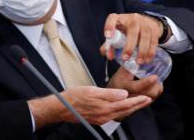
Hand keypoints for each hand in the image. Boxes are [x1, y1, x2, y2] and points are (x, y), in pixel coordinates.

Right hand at [28, 86, 151, 128]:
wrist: (62, 108)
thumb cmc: (74, 96)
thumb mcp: (91, 90)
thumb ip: (109, 93)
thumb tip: (124, 94)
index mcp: (105, 107)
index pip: (126, 103)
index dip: (137, 100)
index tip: (147, 97)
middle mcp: (105, 115)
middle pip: (126, 110)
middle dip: (138, 105)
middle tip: (147, 100)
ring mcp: (102, 118)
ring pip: (121, 114)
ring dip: (131, 108)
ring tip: (138, 103)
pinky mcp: (98, 119)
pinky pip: (114, 115)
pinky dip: (122, 111)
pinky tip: (122, 107)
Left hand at [100, 13, 162, 63]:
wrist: (144, 23)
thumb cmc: (125, 30)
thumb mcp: (116, 34)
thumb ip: (110, 45)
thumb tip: (109, 56)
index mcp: (119, 18)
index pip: (112, 18)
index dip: (109, 26)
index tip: (108, 36)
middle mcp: (132, 18)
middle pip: (132, 30)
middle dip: (129, 45)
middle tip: (125, 58)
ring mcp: (144, 22)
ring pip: (145, 36)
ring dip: (142, 51)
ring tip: (138, 62)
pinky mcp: (154, 28)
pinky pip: (153, 40)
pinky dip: (150, 51)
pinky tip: (147, 60)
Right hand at [107, 67, 162, 99]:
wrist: (113, 94)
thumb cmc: (118, 80)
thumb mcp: (121, 72)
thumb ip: (129, 65)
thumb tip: (138, 55)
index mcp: (125, 87)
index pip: (137, 86)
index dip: (147, 82)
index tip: (154, 76)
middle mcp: (132, 96)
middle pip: (149, 94)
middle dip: (155, 85)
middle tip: (157, 77)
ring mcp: (138, 101)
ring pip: (153, 97)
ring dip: (157, 88)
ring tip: (157, 80)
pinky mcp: (143, 103)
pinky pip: (153, 98)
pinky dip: (156, 91)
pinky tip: (155, 85)